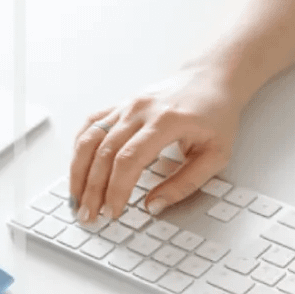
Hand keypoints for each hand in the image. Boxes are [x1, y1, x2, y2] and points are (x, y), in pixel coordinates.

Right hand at [69, 67, 242, 222]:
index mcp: (166, 121)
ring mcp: (127, 105)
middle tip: (90, 215)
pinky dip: (79, 149)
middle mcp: (140, 110)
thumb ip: (186, 183)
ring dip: (79, 172)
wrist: (211, 78)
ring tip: (77, 200)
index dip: (117, 189)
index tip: (113, 212)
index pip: (129, 159)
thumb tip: (155, 206)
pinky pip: (91, 125)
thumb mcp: (216, 155)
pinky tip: (77, 170)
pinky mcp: (120, 105)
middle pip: (104, 152)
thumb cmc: (217, 115)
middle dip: (94, 189)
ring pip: (90, 138)